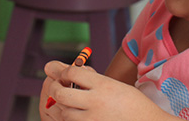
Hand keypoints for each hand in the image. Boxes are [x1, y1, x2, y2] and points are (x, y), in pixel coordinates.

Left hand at [43, 61, 175, 120]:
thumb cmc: (132, 103)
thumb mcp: (114, 85)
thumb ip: (91, 80)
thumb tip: (66, 72)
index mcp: (103, 85)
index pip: (72, 72)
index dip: (65, 73)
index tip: (66, 76)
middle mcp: (96, 101)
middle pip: (61, 93)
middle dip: (55, 90)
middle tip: (58, 89)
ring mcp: (93, 119)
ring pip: (64, 113)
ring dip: (64, 107)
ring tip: (73, 105)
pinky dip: (72, 119)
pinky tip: (80, 115)